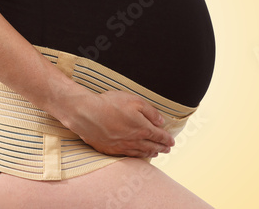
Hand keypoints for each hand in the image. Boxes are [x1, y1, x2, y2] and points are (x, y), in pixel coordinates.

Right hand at [60, 89, 174, 157]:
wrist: (86, 113)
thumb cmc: (110, 104)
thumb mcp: (135, 101)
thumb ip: (150, 112)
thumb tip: (161, 121)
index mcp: (143, 128)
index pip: (159, 136)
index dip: (167, 139)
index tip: (172, 142)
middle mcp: (134, 140)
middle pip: (151, 146)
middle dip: (161, 148)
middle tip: (167, 150)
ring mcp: (122, 146)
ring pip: (140, 152)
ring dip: (150, 153)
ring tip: (155, 154)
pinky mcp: (110, 149)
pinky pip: (127, 155)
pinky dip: (136, 156)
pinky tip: (136, 155)